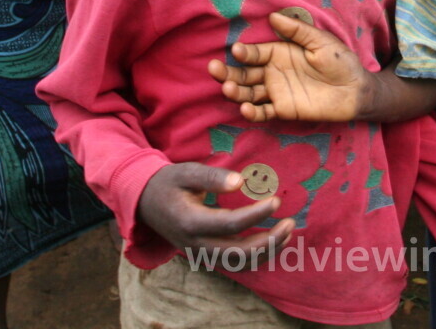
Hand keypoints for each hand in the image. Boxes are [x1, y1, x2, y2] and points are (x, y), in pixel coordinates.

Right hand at [135, 162, 293, 262]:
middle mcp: (195, 244)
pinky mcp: (205, 255)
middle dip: (268, 242)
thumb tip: (241, 181)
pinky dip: (256, 256)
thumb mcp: (186, 172)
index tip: (276, 201)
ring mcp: (200, 253)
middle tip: (290, 223)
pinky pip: (234, 263)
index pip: (230, 224)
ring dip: (266, 252)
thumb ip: (212, 176)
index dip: (256, 214)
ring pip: (238, 263)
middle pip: (237, 253)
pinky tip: (273, 241)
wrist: (145, 202)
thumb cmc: (168, 183)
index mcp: (190, 222)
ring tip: (287, 232)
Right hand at [208, 12, 368, 122]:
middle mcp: (273, 72)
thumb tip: (273, 16)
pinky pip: (263, 112)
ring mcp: (276, 92)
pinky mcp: (283, 109)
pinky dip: (252, 112)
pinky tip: (246, 109)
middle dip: (227, 71)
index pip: (254, 53)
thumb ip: (297, 31)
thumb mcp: (320, 41)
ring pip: (248, 92)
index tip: (236, 50)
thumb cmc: (340, 61)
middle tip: (214, 70)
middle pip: (243, 73)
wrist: (355, 89)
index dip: (244, 52)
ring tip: (228, 88)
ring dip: (235, 91)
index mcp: (279, 53)